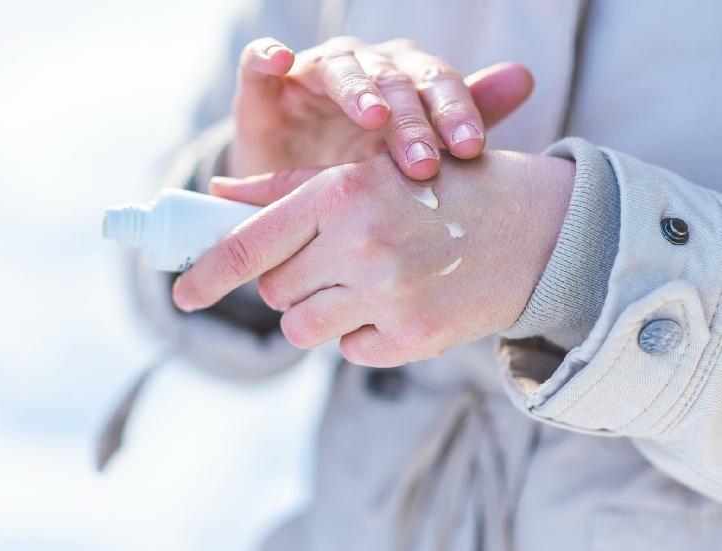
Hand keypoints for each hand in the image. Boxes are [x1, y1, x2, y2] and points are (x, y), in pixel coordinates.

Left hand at [172, 152, 574, 366]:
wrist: (539, 228)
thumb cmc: (444, 191)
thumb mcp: (369, 172)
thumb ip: (286, 189)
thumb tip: (220, 194)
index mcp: (341, 194)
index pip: (249, 247)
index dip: (206, 275)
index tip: (182, 296)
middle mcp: (360, 243)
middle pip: (274, 292)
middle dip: (290, 283)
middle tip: (331, 263)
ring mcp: (389, 294)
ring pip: (302, 328)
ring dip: (319, 313)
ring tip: (362, 285)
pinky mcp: (415, 336)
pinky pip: (350, 351)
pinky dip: (362, 335)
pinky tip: (398, 305)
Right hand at [228, 36, 533, 179]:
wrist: (290, 194)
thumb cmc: (359, 170)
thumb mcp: (411, 155)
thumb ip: (464, 117)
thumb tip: (524, 76)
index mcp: (404, 81)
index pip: (437, 85)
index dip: (455, 112)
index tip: (472, 150)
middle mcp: (362, 68)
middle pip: (393, 81)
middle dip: (412, 121)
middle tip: (425, 162)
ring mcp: (312, 74)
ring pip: (339, 68)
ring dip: (358, 90)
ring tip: (375, 117)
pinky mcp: (262, 87)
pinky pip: (259, 63)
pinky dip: (267, 55)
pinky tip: (280, 58)